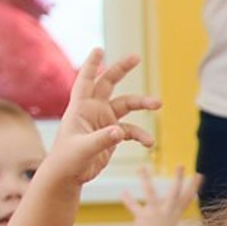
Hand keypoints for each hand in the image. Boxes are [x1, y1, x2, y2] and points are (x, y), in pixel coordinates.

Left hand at [47, 49, 157, 186]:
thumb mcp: (83, 149)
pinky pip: (131, 130)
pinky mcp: (112, 135)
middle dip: (121, 69)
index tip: (100, 49)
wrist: (68, 176)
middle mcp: (93, 110)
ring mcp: (104, 121)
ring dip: (142, 103)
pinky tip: (149, 143)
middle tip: (136, 57)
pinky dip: (141, 135)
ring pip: (126, 105)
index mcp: (80, 108)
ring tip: (158, 105)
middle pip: (108, 83)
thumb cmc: (68, 160)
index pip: (86, 81)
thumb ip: (102, 139)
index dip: (92, 65)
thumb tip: (120, 132)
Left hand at [121, 164, 200, 225]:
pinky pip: (134, 206)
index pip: (188, 197)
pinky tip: (123, 192)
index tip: (199, 175)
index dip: (194, 186)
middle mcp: (168, 211)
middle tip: (181, 165)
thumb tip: (167, 199)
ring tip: (141, 167)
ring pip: (150, 193)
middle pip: (175, 192)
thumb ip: (169, 209)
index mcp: (176, 212)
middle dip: (179, 179)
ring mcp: (155, 214)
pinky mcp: (143, 217)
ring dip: (145, 179)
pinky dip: (127, 199)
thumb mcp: (170, 222)